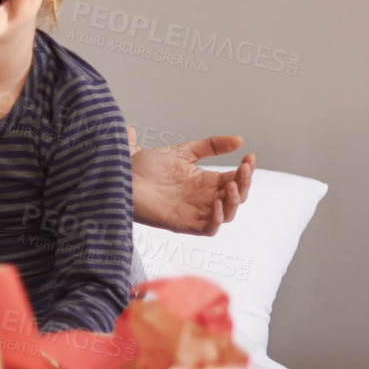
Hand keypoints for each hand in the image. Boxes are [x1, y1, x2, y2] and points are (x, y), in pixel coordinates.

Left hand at [130, 128, 255, 235]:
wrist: (120, 176)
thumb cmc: (143, 167)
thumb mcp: (182, 151)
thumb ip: (210, 145)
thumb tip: (239, 139)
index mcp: (205, 180)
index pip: (236, 178)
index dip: (246, 170)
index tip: (249, 156)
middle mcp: (203, 197)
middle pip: (237, 197)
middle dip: (244, 183)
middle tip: (243, 168)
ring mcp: (194, 211)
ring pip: (228, 214)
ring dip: (235, 201)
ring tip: (230, 185)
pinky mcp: (182, 223)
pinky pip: (208, 229)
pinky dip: (217, 219)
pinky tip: (217, 203)